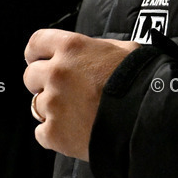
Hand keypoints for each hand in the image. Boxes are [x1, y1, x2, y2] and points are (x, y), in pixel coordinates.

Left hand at [23, 29, 139, 160]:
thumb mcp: (124, 50)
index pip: (36, 43)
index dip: (36, 53)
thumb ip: (99, 48)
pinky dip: (55, 134)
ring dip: (51, 109)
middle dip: (42, 83)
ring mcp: (53, 104)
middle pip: (30, 76)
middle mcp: (57, 73)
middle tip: (62, 90)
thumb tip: (93, 51)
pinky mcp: (54, 133)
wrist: (146, 118)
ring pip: (36, 105)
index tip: (37, 59)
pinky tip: (74, 131)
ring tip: (75, 113)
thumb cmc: (140, 82)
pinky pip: (42, 133)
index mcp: (72, 48)